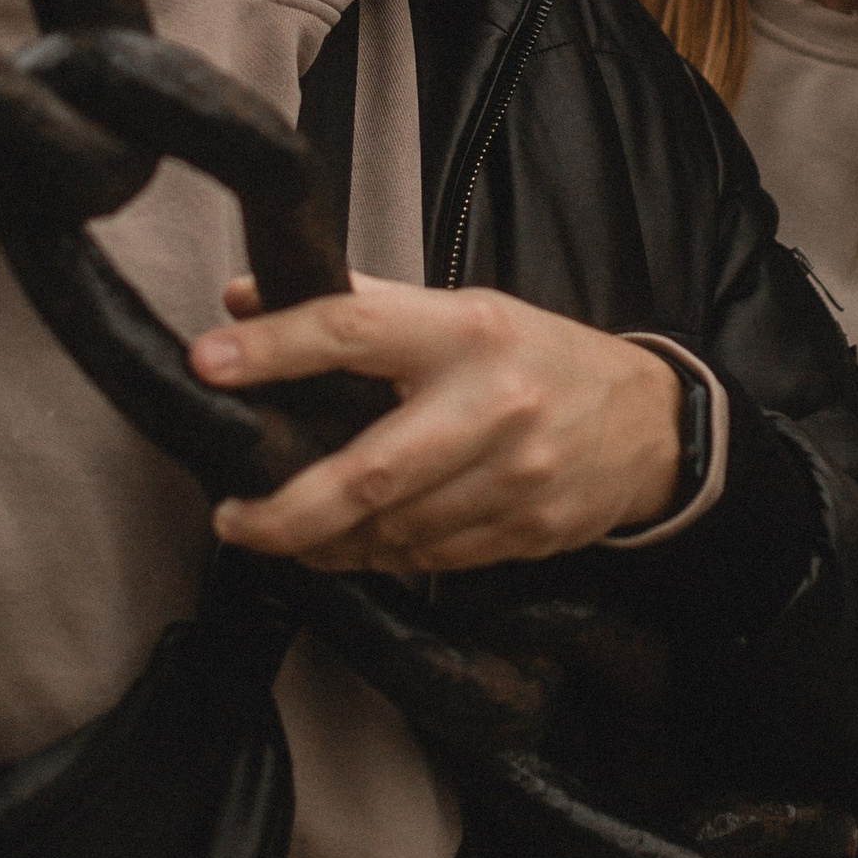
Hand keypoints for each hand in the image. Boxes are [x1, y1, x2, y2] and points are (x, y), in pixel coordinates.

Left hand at [194, 277, 681, 575]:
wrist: (649, 424)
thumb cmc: (539, 358)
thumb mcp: (462, 311)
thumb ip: (360, 306)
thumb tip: (245, 297)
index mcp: (465, 332)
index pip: (353, 330)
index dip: (274, 348)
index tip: (209, 362)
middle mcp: (491, 404)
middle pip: (367, 471)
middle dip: (287, 510)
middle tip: (233, 516)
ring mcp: (513, 477)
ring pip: (392, 529)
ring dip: (326, 540)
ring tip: (289, 529)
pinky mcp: (524, 532)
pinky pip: (427, 559)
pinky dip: (379, 556)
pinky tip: (356, 543)